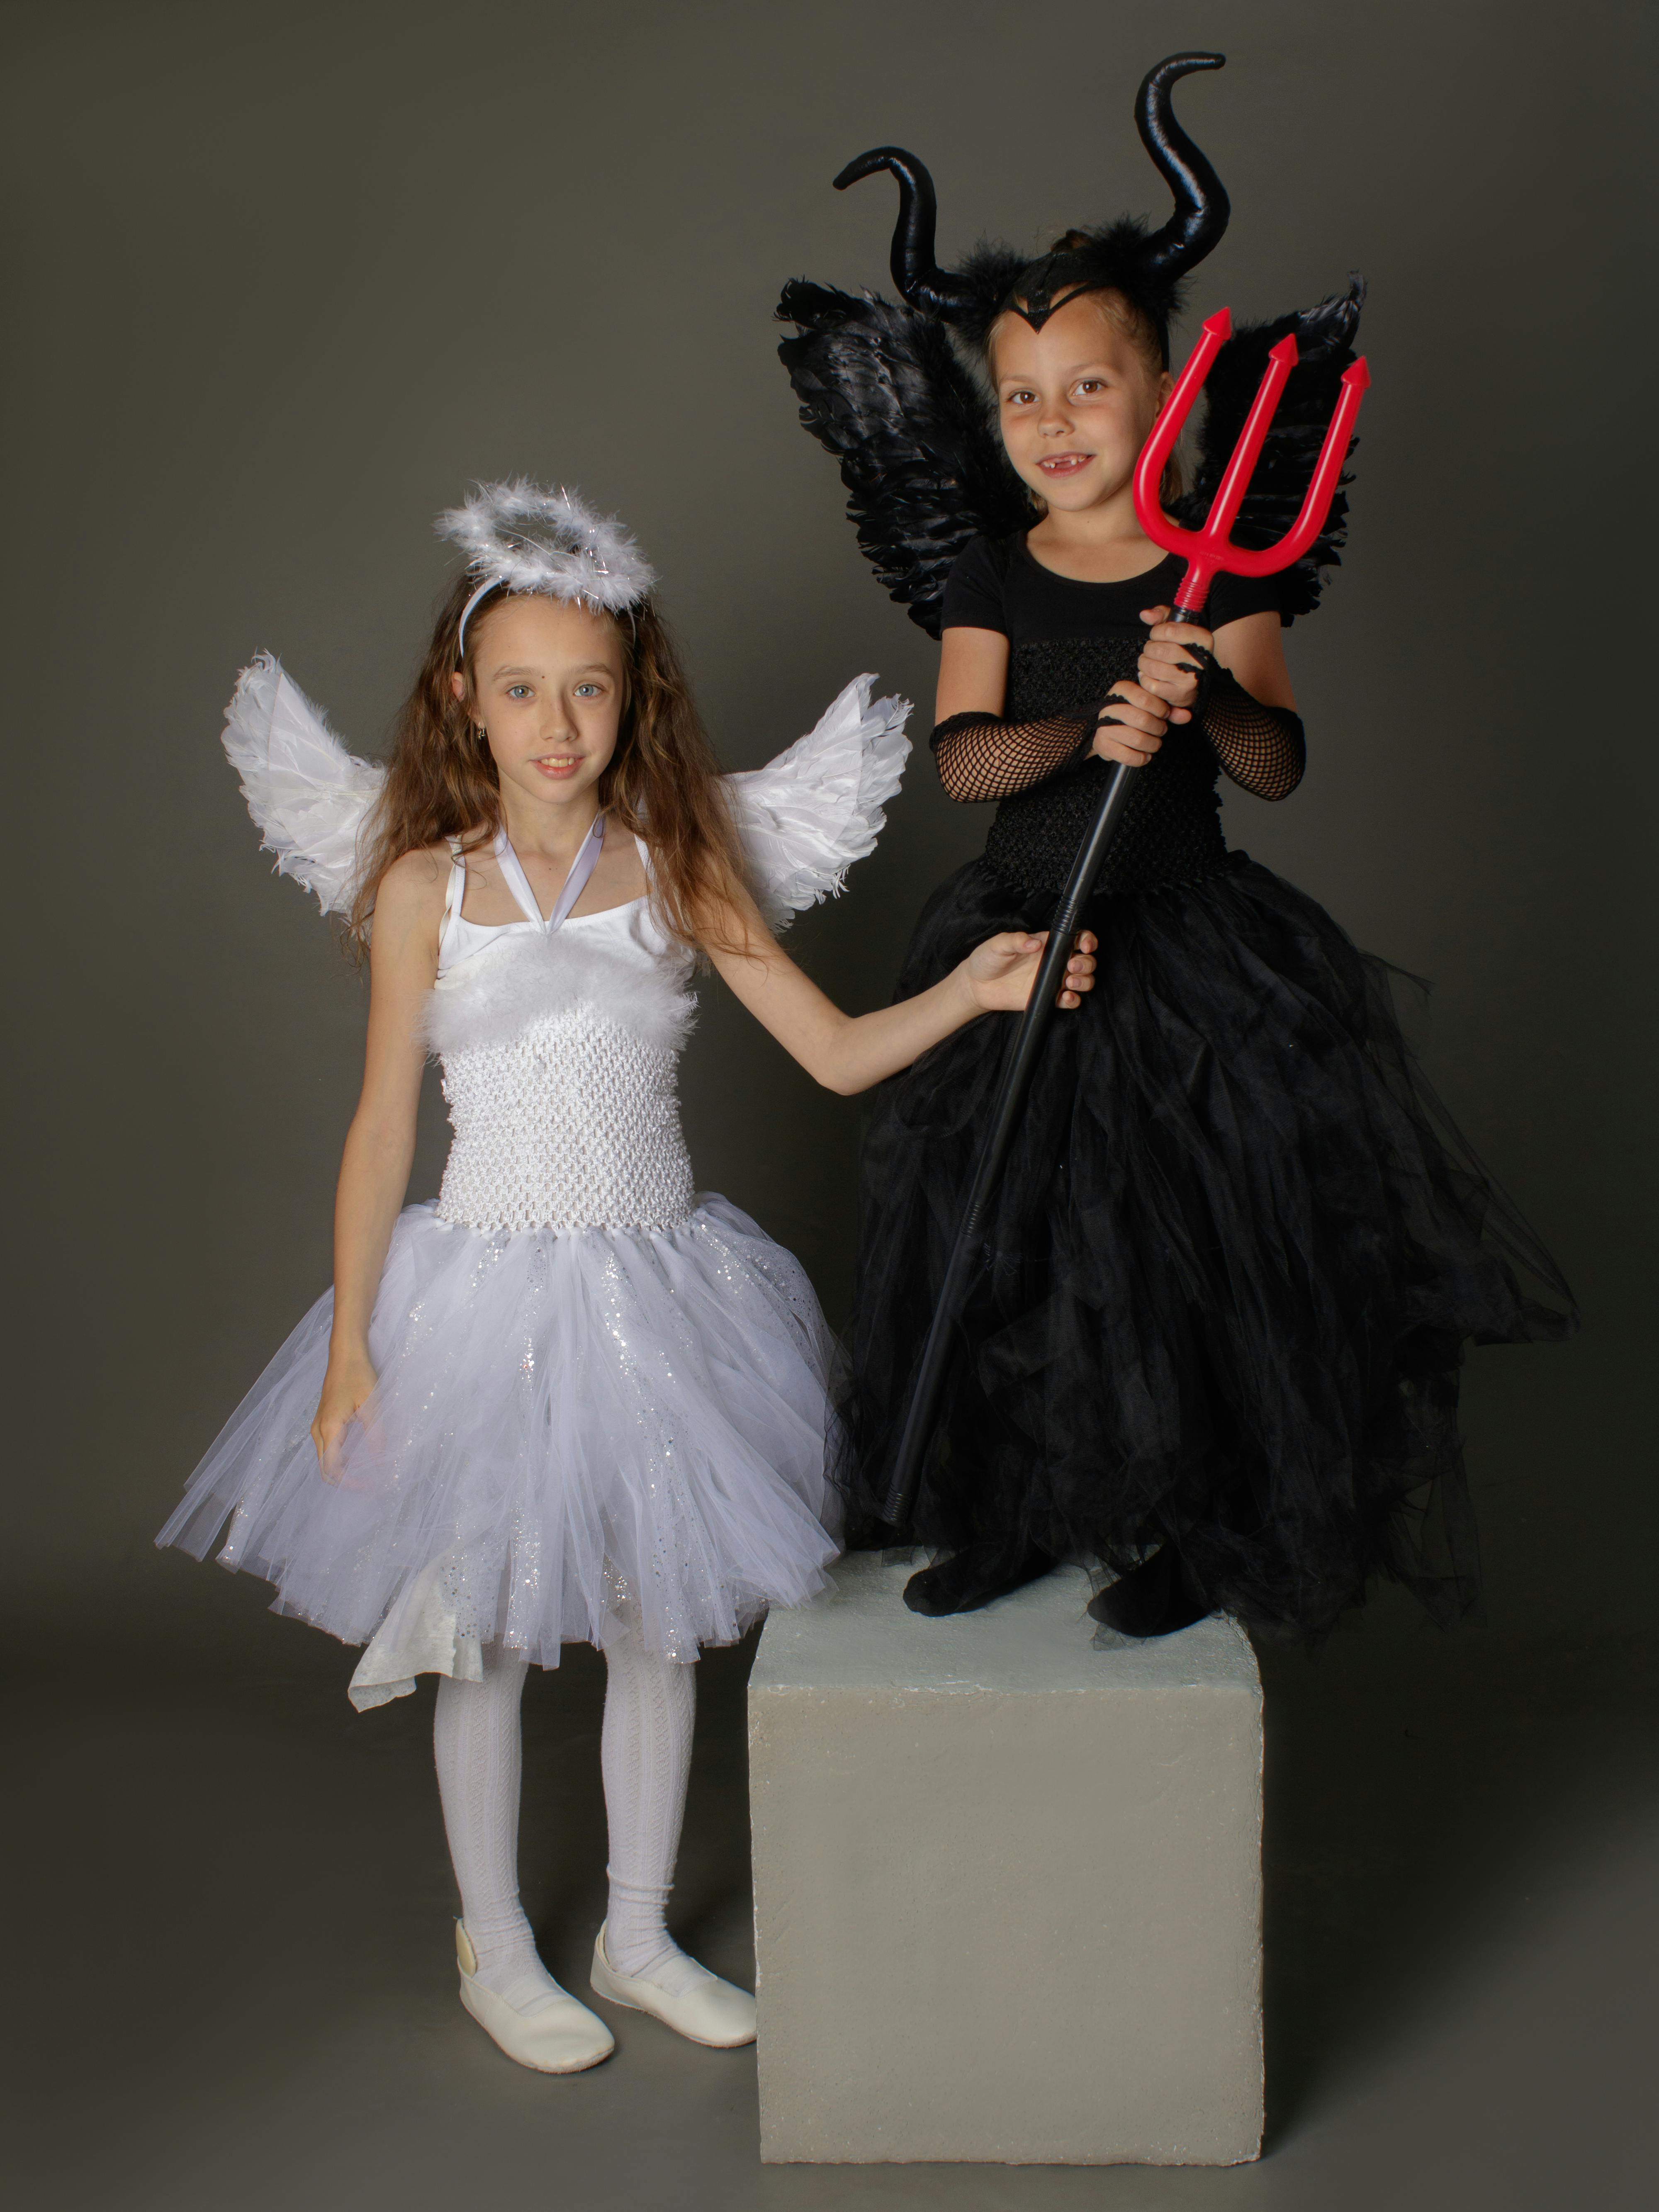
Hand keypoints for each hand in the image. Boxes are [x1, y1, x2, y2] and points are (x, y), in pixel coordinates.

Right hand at [311, 1349, 377, 1483]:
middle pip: (324, 1467)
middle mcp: (318, 1430)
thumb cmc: (358, 1375)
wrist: (345, 1354)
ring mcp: (318, 1425)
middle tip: (368, 1484)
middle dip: (344, 1480)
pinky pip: (328, 1447)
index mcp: (329, 1429)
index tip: (369, 1486)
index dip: (348, 1482)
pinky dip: (340, 1457)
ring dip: (342, 1469)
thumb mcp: (371, 1404)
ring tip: (366, 1472)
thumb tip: (380, 1460)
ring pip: (325, 1458)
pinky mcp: (323, 1420)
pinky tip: (359, 1456)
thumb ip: (376, 1434)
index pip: (332, 1468)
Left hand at [962, 930, 1097, 1013]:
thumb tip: (1035, 942)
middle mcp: (1053, 962)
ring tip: (1070, 982)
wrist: (976, 986)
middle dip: (1086, 963)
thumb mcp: (998, 945)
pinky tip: (1066, 998)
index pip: (1075, 939)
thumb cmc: (987, 959)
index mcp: (1046, 944)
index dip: (1086, 940)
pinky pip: (1068, 1001)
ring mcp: (1051, 980)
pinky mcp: (1046, 997)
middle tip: (1072, 966)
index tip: (1084, 945)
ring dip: (1084, 981)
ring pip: (1082, 980)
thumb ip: (1016, 940)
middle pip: (1084, 961)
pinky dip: (1073, 1001)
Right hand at [1090, 679, 1169, 767]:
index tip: (1164, 715)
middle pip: (1143, 720)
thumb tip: (1186, 716)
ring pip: (1137, 739)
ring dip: (1152, 745)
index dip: (1160, 709)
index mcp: (1122, 690)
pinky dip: (1141, 759)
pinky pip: (1128, 756)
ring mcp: (1103, 726)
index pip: (1145, 698)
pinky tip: (1144, 755)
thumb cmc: (1133, 715)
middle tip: (1161, 731)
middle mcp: (1109, 706)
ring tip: (1154, 743)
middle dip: (1159, 729)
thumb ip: (1169, 710)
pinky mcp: (1102, 744)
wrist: (1108, 730)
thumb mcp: (1152, 707)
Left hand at [1137, 605, 1214, 722]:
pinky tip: (1149, 675)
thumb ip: (1162, 616)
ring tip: (1148, 662)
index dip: (1157, 632)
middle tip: (1151, 650)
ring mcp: (1191, 680)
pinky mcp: (1180, 695)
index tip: (1156, 635)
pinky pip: (1152, 685)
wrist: (1195, 680)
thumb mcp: (1177, 627)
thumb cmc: (1182, 649)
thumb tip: (1144, 614)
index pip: (1171, 630)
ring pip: (1154, 668)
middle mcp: (1200, 660)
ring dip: (1144, 663)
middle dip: (1149, 649)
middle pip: (1160, 650)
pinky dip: (1145, 679)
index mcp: (1204, 639)